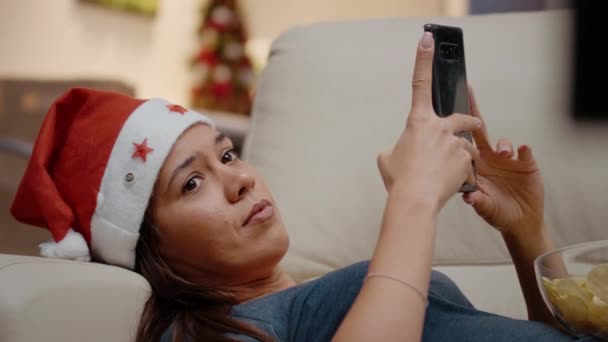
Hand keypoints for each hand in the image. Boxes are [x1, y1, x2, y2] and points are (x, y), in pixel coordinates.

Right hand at [377, 32, 481, 210]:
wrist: (416, 198)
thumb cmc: (400, 179)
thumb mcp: (387, 160)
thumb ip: (394, 149)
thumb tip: (395, 151)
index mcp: (418, 122)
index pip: (419, 84)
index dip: (423, 60)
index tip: (427, 41)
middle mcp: (440, 127)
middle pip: (461, 118)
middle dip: (469, 122)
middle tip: (473, 126)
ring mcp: (455, 143)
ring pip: (466, 146)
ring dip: (461, 156)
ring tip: (448, 174)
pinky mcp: (466, 159)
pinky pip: (469, 164)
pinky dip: (463, 172)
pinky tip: (452, 183)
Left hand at [462, 87, 543, 234]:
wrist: (519, 221)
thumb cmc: (496, 212)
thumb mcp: (483, 207)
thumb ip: (477, 201)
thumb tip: (468, 197)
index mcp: (474, 166)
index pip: (462, 143)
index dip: (456, 129)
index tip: (448, 113)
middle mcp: (489, 159)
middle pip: (480, 132)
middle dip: (474, 114)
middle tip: (469, 96)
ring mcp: (508, 161)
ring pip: (503, 144)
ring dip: (503, 146)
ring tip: (503, 154)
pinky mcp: (526, 165)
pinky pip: (525, 153)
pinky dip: (524, 150)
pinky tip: (523, 151)